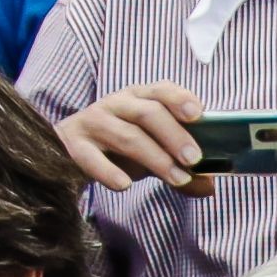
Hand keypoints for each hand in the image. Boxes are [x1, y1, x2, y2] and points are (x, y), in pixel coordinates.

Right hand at [50, 76, 216, 189]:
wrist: (68, 152)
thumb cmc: (117, 148)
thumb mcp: (150, 153)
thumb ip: (179, 168)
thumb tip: (208, 186)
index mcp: (138, 98)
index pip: (161, 90)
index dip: (180, 99)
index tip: (198, 114)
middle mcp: (116, 104)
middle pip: (149, 113)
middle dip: (175, 136)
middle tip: (193, 159)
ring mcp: (93, 123)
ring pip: (127, 136)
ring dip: (155, 159)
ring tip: (176, 179)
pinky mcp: (74, 145)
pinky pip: (92, 157)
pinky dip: (110, 172)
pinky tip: (125, 185)